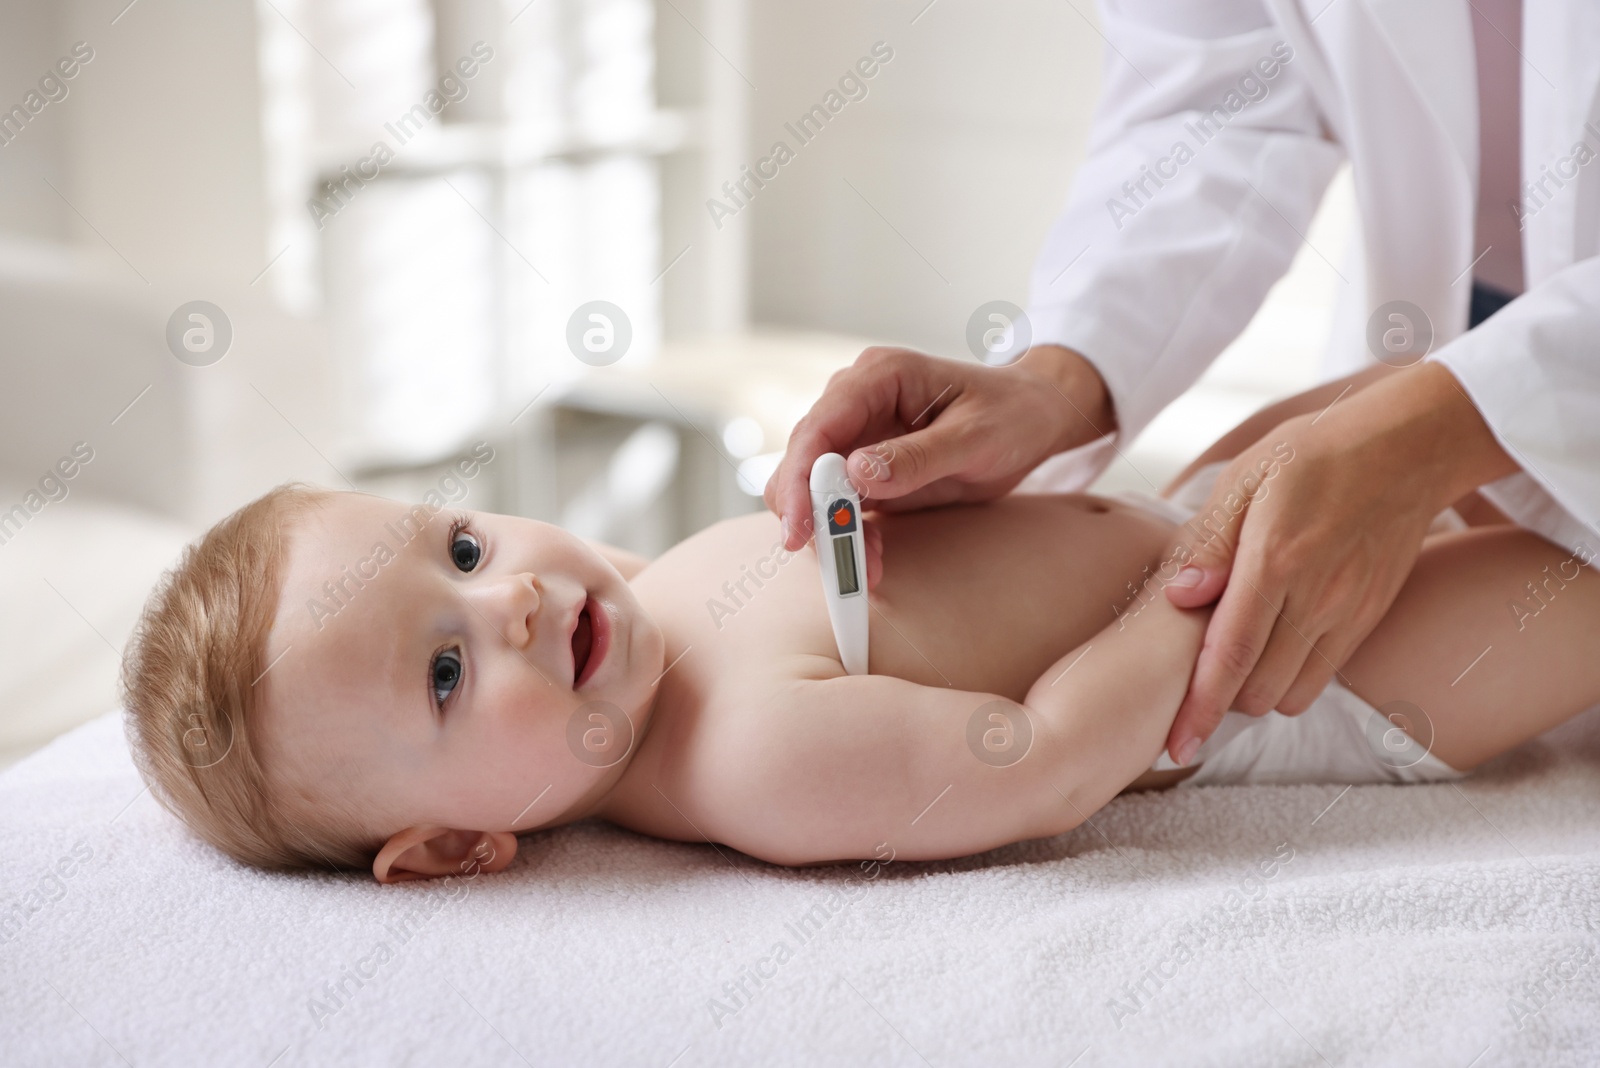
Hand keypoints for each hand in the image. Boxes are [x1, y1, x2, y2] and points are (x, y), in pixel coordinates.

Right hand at [765, 344, 1116, 552]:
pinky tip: (871, 560)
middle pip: (804, 460)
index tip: (801, 527)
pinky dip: (849, 536)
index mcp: (879, 377)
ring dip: (831, 531)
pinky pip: (841, 506)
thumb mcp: (975, 436)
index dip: (800, 478)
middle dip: (811, 513)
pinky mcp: (866, 470)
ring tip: (865, 568)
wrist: (1034, 418)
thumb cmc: (1012, 414)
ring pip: (814, 489)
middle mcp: (857, 402)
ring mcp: (858, 436)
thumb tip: (857, 474)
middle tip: (834, 560)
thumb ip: (917, 456)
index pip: (819, 426)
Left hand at [1159, 362, 1520, 764]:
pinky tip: (1269, 649)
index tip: (1174, 746)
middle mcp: (1315, 600)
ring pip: (1291, 695)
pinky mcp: (1368, 619)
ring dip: (1255, 693)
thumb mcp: (1245, 479)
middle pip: (1257, 691)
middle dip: (1217, 700)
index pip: (1229, 657)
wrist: (1406, 449)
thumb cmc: (1312, 455)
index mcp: (1274, 563)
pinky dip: (1289, 680)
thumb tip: (1180, 597)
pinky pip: (1322, 677)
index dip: (1198, 709)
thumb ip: (1209, 542)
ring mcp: (1347, 614)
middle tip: (1188, 680)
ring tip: (1230, 664)